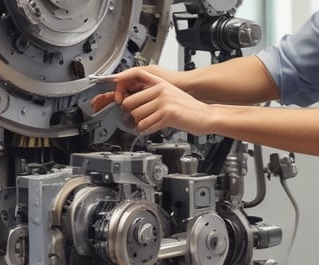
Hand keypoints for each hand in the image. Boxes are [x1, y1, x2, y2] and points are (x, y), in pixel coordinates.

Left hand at [91, 67, 213, 135]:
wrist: (206, 116)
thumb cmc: (188, 109)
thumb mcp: (170, 95)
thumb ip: (153, 96)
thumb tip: (134, 103)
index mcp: (160, 83)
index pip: (134, 80)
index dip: (121, 88)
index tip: (112, 94)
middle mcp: (160, 90)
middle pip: (130, 102)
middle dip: (130, 113)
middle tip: (135, 118)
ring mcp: (163, 102)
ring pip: (137, 115)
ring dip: (139, 124)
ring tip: (147, 125)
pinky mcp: (167, 114)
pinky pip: (146, 125)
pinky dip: (146, 130)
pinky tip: (151, 129)